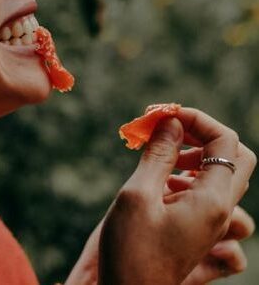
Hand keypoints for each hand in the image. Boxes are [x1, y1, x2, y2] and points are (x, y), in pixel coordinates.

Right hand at [97, 107, 255, 284]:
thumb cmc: (130, 250)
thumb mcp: (137, 194)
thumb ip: (158, 155)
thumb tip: (172, 121)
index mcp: (212, 201)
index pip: (225, 140)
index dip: (196, 118)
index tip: (164, 115)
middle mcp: (221, 211)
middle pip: (235, 156)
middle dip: (203, 135)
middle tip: (170, 133)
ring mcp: (212, 223)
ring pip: (225, 176)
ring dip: (198, 158)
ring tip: (164, 161)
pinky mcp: (200, 230)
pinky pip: (214, 196)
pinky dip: (193, 180)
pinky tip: (164, 187)